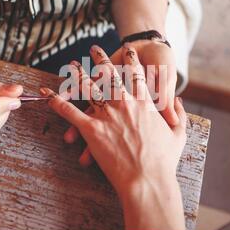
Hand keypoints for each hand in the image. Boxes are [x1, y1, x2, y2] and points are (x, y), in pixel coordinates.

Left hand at [40, 45, 186, 229]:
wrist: (147, 180)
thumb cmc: (164, 161)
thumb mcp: (179, 135)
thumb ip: (179, 115)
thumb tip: (179, 101)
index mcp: (144, 103)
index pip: (137, 74)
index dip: (132, 60)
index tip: (129, 49)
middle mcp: (124, 103)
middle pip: (110, 75)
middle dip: (101, 59)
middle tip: (94, 48)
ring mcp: (106, 115)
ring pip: (88, 88)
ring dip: (77, 75)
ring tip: (69, 65)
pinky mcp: (91, 130)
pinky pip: (70, 112)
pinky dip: (58, 102)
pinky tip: (49, 95)